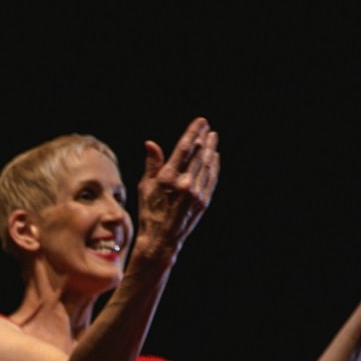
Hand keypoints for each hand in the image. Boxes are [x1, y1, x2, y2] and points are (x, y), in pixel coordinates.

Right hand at [132, 117, 219, 262]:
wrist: (161, 239)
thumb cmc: (149, 212)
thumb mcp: (145, 187)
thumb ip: (152, 164)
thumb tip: (151, 143)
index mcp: (168, 178)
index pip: (184, 148)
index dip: (193, 132)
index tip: (200, 122)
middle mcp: (184, 184)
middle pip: (199, 154)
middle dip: (204, 138)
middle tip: (208, 128)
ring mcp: (196, 193)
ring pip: (207, 165)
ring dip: (211, 149)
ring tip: (213, 138)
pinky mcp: (204, 201)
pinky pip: (212, 178)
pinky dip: (214, 166)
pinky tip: (215, 157)